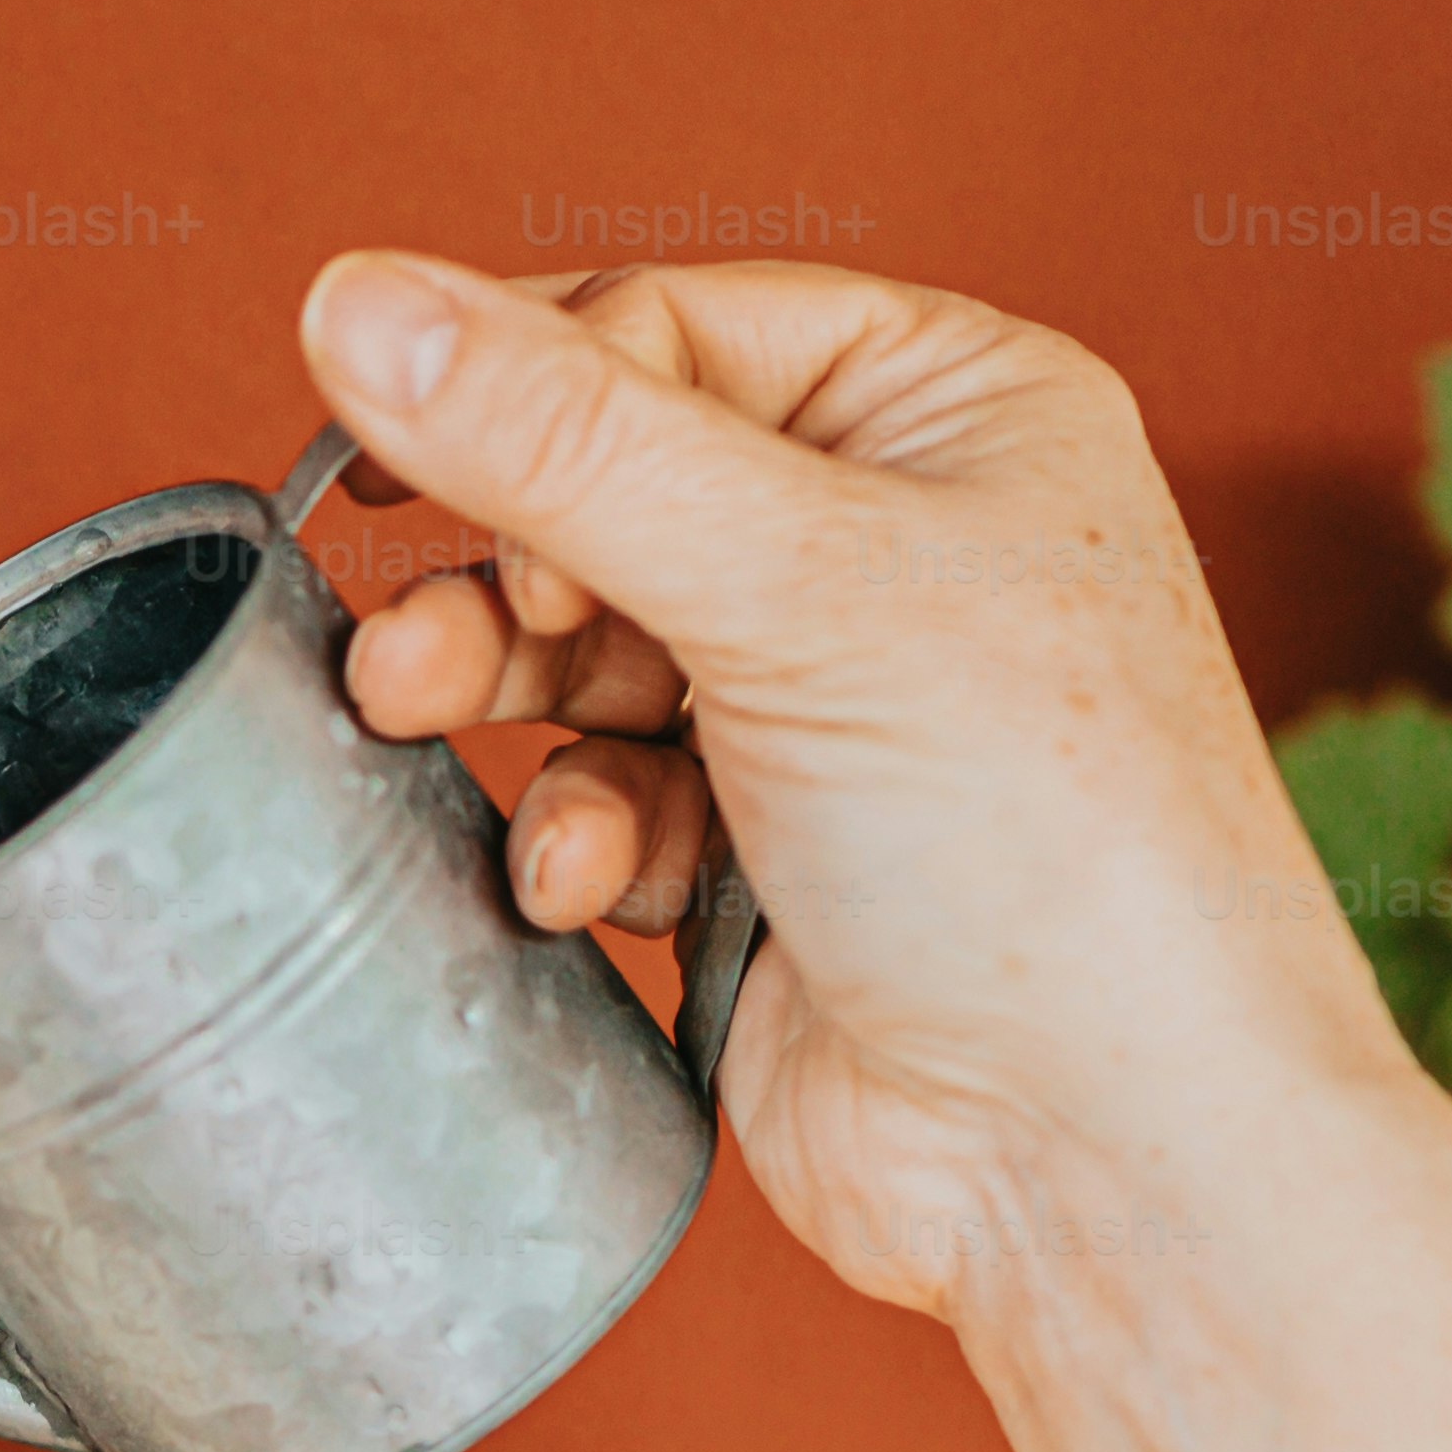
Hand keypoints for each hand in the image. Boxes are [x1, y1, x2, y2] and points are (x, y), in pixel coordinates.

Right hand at [295, 249, 1408, 1325]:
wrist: (1100, 1152)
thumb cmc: (1042, 840)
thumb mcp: (794, 584)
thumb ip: (558, 441)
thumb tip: (351, 298)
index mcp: (958, 411)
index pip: (672, 327)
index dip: (538, 402)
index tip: (445, 492)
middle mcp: (899, 545)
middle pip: (605, 490)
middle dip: (493, 565)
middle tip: (407, 640)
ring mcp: (827, 713)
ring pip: (580, 652)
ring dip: (495, 693)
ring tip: (413, 723)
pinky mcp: (761, 865)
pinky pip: (603, 799)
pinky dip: (571, 832)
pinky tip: (579, 885)